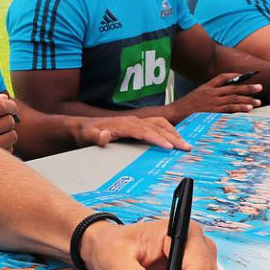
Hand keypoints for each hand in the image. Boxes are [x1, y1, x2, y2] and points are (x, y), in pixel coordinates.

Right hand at [0, 94, 18, 151]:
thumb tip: (4, 98)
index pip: (1, 106)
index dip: (10, 106)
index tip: (11, 108)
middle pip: (9, 121)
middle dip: (7, 119)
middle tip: (2, 120)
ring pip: (11, 136)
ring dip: (7, 133)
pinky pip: (8, 149)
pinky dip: (4, 146)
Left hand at [74, 116, 191, 150]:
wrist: (84, 126)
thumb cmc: (87, 132)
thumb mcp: (87, 136)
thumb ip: (95, 137)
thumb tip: (104, 136)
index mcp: (123, 124)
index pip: (144, 131)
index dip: (157, 138)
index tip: (168, 147)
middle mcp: (132, 121)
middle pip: (156, 127)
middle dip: (172, 137)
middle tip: (186, 148)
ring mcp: (136, 121)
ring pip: (160, 123)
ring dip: (173, 132)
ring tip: (185, 144)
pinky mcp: (138, 123)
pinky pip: (157, 124)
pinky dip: (169, 129)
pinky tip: (176, 137)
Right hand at [169, 72, 261, 120]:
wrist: (174, 114)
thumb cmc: (184, 107)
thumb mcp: (195, 95)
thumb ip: (208, 93)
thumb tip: (221, 94)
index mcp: (206, 87)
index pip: (222, 77)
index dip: (235, 75)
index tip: (245, 75)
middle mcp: (210, 93)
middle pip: (233, 88)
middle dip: (248, 87)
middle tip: (259, 87)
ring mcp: (212, 102)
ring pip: (234, 98)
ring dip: (247, 99)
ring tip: (257, 101)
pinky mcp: (213, 111)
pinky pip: (230, 109)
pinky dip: (240, 108)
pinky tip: (248, 108)